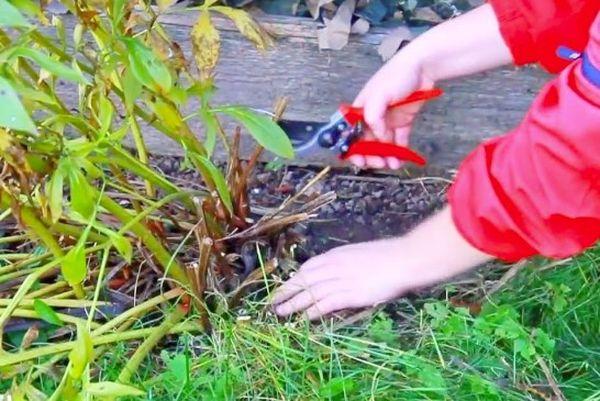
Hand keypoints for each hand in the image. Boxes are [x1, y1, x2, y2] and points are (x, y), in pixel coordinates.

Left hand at [272, 239, 414, 319]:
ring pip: (310, 293)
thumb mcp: (360, 253)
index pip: (308, 267)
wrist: (403, 259)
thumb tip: (338, 271)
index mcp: (337, 255)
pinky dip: (312, 311)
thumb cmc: (388, 256)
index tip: (286, 286)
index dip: (295, 278)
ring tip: (280, 313)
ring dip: (293, 303)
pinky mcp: (350, 294)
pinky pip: (325, 303)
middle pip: (303, 279)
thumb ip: (346, 262)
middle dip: (286, 291)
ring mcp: (341, 280)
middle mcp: (334, 266)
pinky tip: (303, 319)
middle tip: (272, 301)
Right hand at [350, 55, 434, 169]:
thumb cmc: (397, 75)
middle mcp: (371, 117)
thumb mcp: (379, 95)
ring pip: (382, 145)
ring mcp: (387, 120)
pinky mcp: (402, 122)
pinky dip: (399, 152)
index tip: (358, 161)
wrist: (423, 67)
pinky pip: (398, 141)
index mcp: (360, 109)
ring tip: (392, 164)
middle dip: (370, 156)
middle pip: (366, 142)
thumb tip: (379, 137)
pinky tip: (401, 160)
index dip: (352, 149)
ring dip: (385, 156)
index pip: (351, 133)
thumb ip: (373, 118)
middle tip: (378, 163)